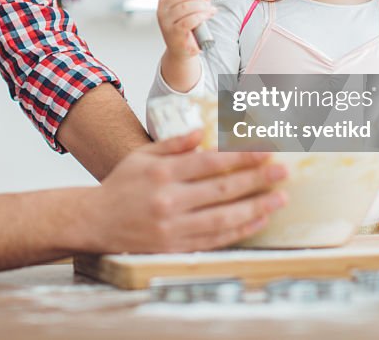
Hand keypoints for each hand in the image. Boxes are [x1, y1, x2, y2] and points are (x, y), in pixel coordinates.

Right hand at [82, 130, 287, 253]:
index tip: (265, 150)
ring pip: (223, 217)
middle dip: (256, 180)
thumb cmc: (121, 186)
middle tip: (282, 172)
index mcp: (162, 173)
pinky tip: (257, 220)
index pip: (210, 162)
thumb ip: (173, 144)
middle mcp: (169, 200)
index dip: (240, 156)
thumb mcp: (142, 156)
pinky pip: (215, 239)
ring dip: (256, 207)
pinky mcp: (175, 247)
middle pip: (222, 189)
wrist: (95, 222)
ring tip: (280, 198)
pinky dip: (239, 230)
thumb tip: (201, 130)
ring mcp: (173, 227)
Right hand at [157, 0, 214, 59]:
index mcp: (164, 0)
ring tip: (209, 12)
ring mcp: (166, 22)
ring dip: (202, 7)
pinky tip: (207, 17)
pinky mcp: (174, 33)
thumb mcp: (194, 8)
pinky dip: (201, 16)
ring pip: (186, 6)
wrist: (182, 50)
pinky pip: (189, 20)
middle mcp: (162, 9)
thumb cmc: (187, 28)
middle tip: (207, 6)